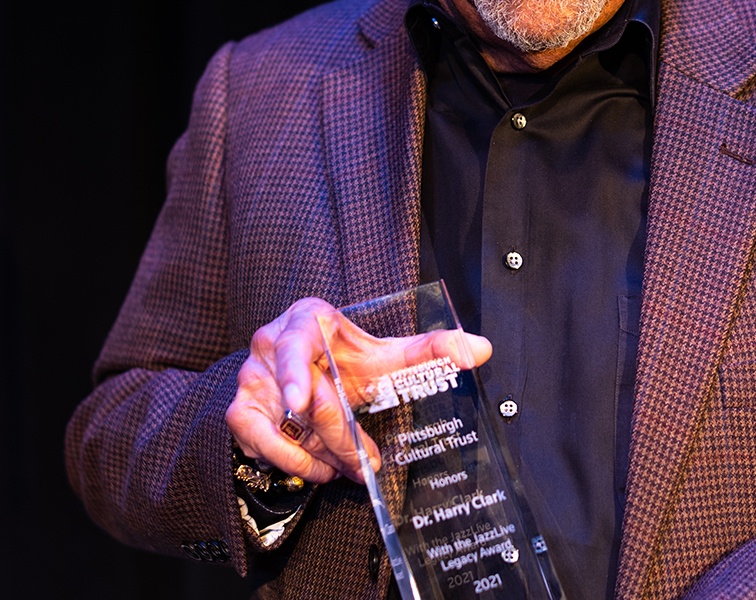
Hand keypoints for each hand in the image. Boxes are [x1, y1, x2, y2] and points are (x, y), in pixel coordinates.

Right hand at [226, 297, 491, 484]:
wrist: (299, 379)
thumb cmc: (345, 361)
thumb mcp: (385, 356)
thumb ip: (431, 350)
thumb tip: (482, 348)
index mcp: (307, 319)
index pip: (299, 339)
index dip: (296, 370)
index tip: (301, 402)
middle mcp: (271, 343)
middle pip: (303, 397)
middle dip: (338, 435)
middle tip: (368, 462)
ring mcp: (250, 378)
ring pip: (280, 426)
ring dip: (315, 455)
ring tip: (346, 468)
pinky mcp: (239, 411)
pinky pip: (258, 443)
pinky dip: (290, 461)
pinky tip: (317, 468)